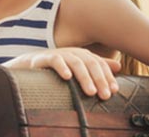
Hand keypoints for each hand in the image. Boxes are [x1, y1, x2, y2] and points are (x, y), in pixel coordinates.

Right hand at [3, 47, 120, 99]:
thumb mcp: (78, 68)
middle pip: (90, 63)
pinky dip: (61, 67)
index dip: (107, 77)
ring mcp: (59, 54)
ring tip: (90, 91)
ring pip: (75, 62)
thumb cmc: (57, 69)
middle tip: (105, 95)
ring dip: (85, 77)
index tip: (114, 91)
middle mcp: (72, 52)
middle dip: (100, 79)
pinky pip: (54, 60)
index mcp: (82, 55)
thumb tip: (119, 66)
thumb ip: (97, 66)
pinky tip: (67, 76)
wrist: (29, 65)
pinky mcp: (44, 58)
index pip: (99, 64)